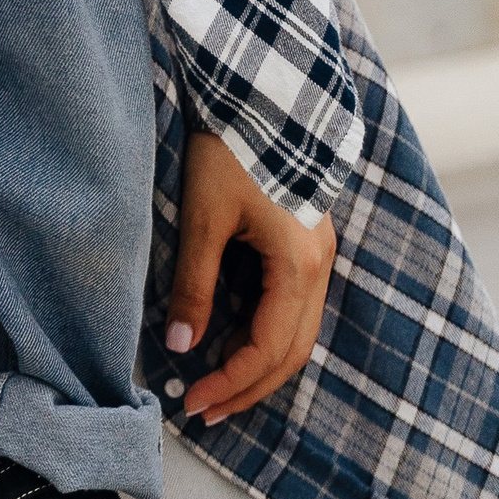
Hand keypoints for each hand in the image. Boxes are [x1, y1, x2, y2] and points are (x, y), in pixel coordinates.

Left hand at [163, 131, 336, 423]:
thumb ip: (194, 284)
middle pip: (291, 351)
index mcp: (298, 265)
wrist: (263, 88)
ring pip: (298, 332)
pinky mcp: (308, 239)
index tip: (192, 402)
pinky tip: (237, 341)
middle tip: (205, 410)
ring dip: (261, 365)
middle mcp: (319, 265)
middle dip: (248, 387)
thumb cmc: (231, 147)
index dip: (231, 383)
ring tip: (219, 387)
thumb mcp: (203, 216)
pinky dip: (269, 335)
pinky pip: (295, 306)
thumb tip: (179, 344)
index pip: (267, 349)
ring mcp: (319, 252)